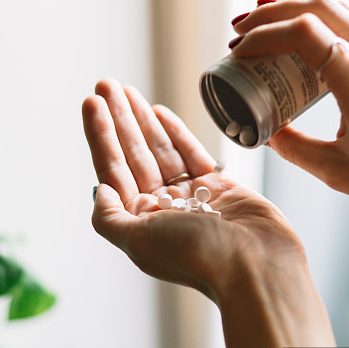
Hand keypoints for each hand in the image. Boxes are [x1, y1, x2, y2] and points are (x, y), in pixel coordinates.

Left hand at [82, 79, 335, 347]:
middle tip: (105, 83)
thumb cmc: (198, 256)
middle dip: (118, 118)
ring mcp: (191, 197)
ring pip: (160, 150)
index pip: (112, 169)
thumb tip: (100, 189)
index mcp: (139, 222)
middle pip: (133, 154)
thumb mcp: (139, 241)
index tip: (92, 101)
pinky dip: (175, 132)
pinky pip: (192, 154)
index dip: (100, 135)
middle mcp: (162, 209)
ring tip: (126, 90)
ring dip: (142, 119)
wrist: (256, 265)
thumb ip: (110, 218)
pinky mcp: (220, 188)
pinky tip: (160, 111)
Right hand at [231, 0, 348, 231]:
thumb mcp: (333, 171)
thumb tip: (263, 130)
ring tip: (266, 28)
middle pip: (320, 7)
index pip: (305, 34)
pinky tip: (305, 40)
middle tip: (241, 29)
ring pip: (340, 10)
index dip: (264, 35)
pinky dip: (324, 24)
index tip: (238, 51)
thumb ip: (291, 147)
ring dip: (299, 12)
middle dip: (273, 13)